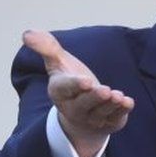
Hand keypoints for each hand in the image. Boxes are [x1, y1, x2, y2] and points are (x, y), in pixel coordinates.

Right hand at [22, 30, 133, 156]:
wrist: (81, 111)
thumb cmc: (69, 82)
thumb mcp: (58, 62)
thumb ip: (46, 47)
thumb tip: (27, 34)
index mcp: (60, 92)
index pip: (66, 88)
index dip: (76, 85)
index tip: (86, 81)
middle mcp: (74, 108)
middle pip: (85, 104)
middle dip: (94, 97)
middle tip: (105, 90)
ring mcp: (92, 118)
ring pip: (101, 111)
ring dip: (110, 105)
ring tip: (118, 96)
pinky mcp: (109, 122)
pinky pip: (115, 118)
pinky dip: (122, 111)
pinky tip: (128, 103)